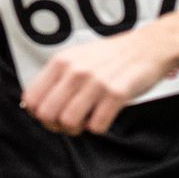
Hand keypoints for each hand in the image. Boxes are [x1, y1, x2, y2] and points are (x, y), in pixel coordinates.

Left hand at [22, 23, 175, 135]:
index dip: (38, 114)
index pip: (31, 99)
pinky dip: (98, 127)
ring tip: (86, 121)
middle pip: (47, 115)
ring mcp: (96, 82)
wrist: (147, 48)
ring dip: (77, 129)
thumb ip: (57, 78)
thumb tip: (35, 106)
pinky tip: (104, 117)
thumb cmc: (112, 57)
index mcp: (61, 62)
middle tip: (70, 122)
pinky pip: (96, 126)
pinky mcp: (116, 94)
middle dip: (56, 126)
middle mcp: (75, 71)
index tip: (52, 115)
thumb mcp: (77, 58)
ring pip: (68, 122)